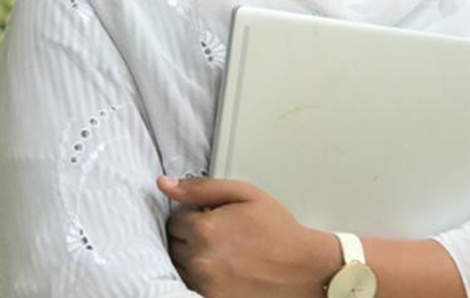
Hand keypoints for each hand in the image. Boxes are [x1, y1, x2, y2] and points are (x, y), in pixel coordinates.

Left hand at [156, 175, 338, 297]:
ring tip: (222, 252)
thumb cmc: (279, 231)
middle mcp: (200, 259)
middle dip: (190, 237)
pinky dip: (201, 276)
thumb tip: (165, 184)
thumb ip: (201, 187)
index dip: (193, 216)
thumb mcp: (244, 194)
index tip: (211, 218)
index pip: (175, 219)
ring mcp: (205, 283)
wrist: (305, 269)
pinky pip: (190, 284)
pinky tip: (221, 268)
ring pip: (179, 266)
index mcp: (204, 229)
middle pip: (173, 244)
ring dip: (193, 257)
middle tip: (219, 235)